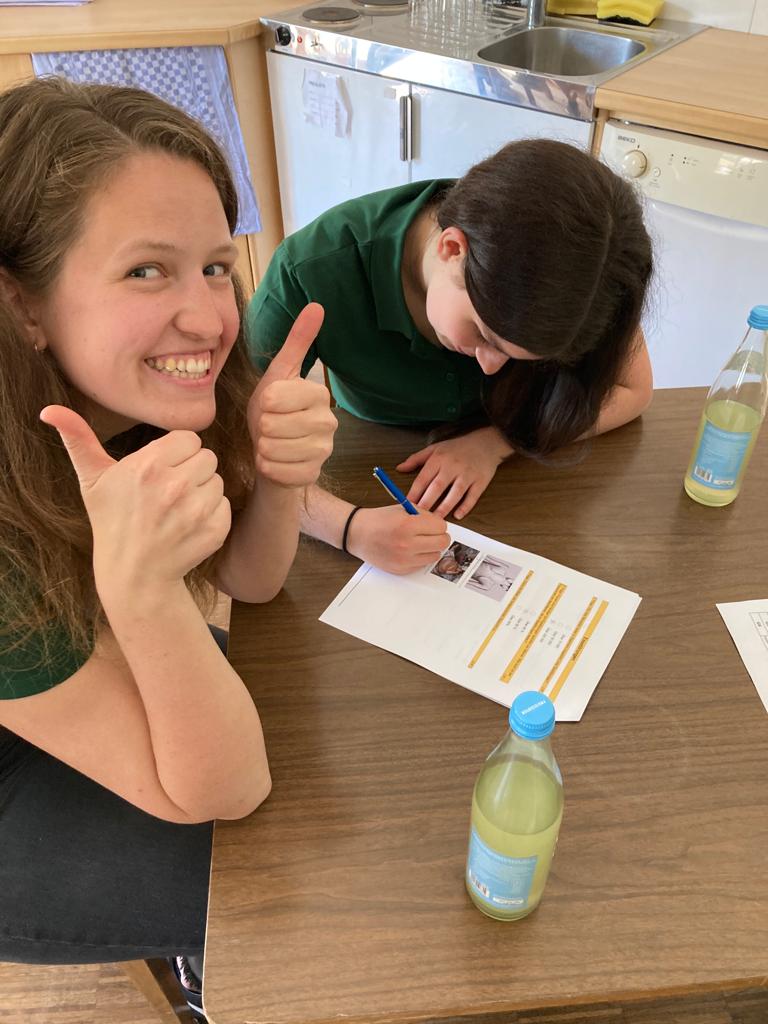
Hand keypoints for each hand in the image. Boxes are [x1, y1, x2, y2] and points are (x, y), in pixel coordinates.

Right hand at [40, 406, 230, 596]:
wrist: (133, 574)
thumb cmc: (111, 521)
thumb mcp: (92, 480)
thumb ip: (77, 439)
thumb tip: (49, 410)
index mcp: (148, 467)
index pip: (189, 439)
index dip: (177, 453)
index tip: (161, 470)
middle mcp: (174, 486)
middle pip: (207, 457)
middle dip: (191, 470)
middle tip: (169, 491)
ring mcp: (196, 510)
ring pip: (217, 481)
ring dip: (202, 492)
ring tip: (177, 509)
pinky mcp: (214, 530)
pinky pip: (225, 505)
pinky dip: (212, 514)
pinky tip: (188, 525)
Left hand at [248, 303, 336, 487]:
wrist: (272, 453)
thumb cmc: (273, 412)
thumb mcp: (278, 375)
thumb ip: (297, 343)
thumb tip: (317, 305)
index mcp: (319, 394)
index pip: (276, 397)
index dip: (264, 403)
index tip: (270, 406)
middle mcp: (329, 422)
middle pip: (273, 424)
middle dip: (262, 428)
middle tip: (269, 427)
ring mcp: (324, 451)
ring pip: (274, 448)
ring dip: (263, 448)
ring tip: (270, 444)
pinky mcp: (312, 475)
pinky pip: (276, 470)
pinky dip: (267, 467)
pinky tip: (273, 461)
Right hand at [346, 505, 450, 574]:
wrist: (357, 533)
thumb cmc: (379, 519)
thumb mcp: (403, 509)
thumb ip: (424, 515)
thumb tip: (441, 525)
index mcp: (408, 525)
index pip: (441, 527)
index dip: (438, 524)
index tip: (432, 524)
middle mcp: (407, 544)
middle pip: (442, 543)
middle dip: (440, 536)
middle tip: (431, 534)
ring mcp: (404, 559)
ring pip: (435, 556)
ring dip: (431, 548)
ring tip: (419, 542)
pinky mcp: (401, 570)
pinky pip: (422, 564)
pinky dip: (420, 557)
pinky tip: (410, 550)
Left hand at [397, 428, 511, 518]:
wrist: (485, 443)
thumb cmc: (457, 448)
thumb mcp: (435, 448)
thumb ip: (416, 459)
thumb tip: (399, 468)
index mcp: (439, 458)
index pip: (423, 478)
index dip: (414, 492)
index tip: (407, 505)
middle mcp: (453, 466)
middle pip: (438, 487)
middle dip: (427, 502)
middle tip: (418, 516)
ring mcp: (467, 474)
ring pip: (455, 493)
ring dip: (445, 507)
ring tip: (436, 520)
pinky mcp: (480, 481)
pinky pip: (473, 496)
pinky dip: (466, 506)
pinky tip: (458, 515)